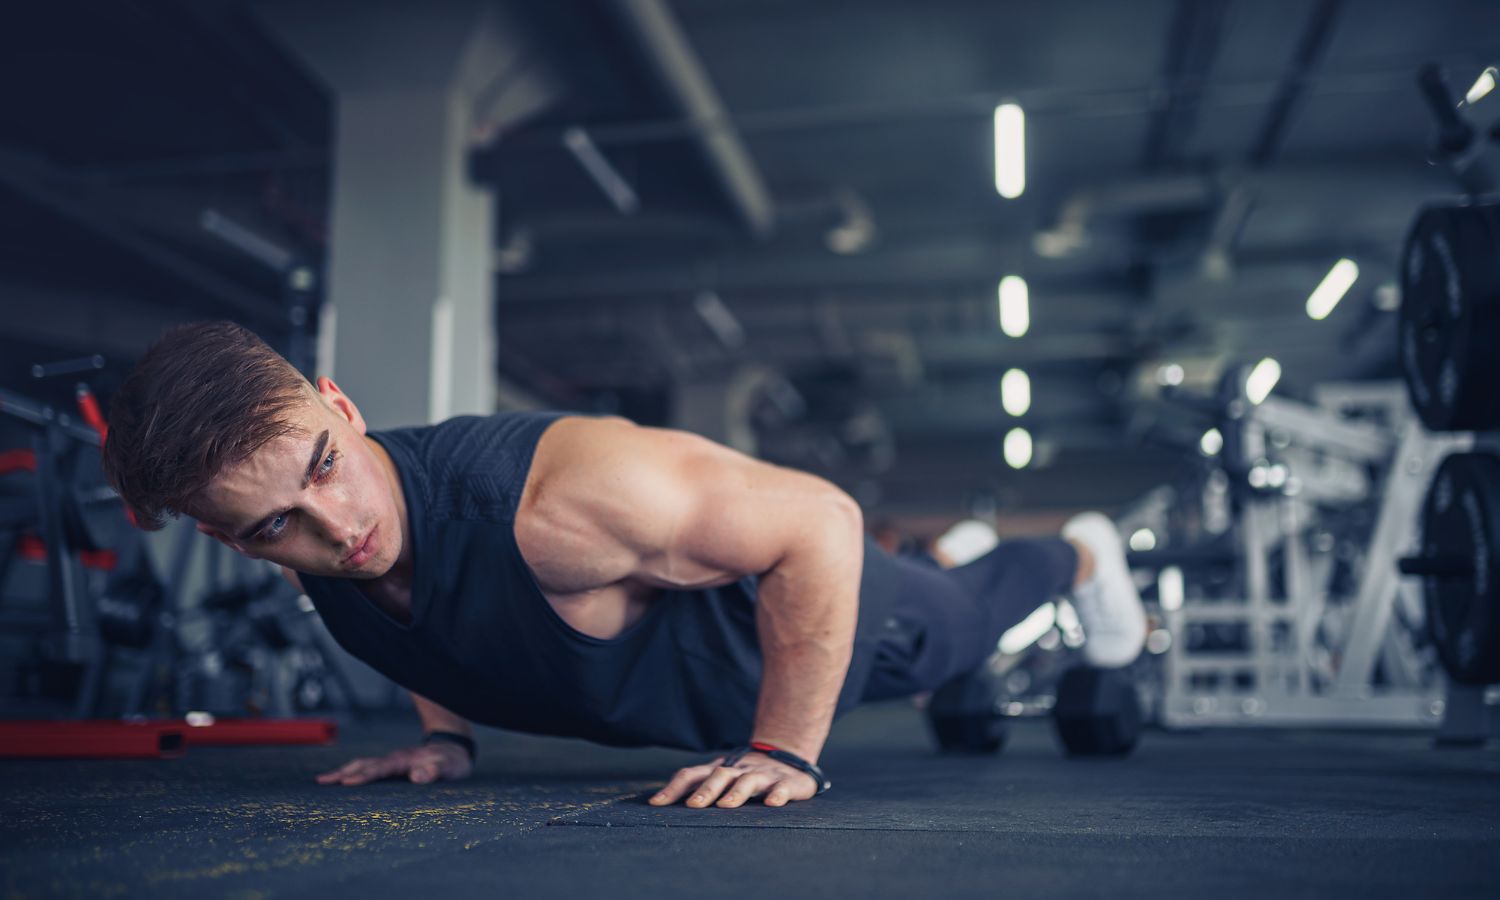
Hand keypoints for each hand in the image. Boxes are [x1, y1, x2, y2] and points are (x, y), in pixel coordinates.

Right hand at [315, 742, 471, 785]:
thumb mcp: (450, 768)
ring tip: (322, 781)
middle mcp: (394, 759)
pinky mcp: (390, 766)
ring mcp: (391, 761)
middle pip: (364, 764)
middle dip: (343, 772)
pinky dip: (351, 772)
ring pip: (362, 764)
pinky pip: (367, 768)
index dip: (365, 775)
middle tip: (321, 782)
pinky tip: (340, 779)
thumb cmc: (451, 762)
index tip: (347, 782)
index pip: (381, 768)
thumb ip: (436, 771)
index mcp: (405, 760)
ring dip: (343, 771)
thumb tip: (417, 776)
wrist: (453, 749)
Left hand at [648, 751, 817, 808]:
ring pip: (748, 780)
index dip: (674, 788)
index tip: (656, 803)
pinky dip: (777, 794)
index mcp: (720, 770)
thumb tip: (661, 804)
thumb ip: (699, 788)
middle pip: (719, 776)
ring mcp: (764, 775)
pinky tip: (772, 802)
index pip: (692, 775)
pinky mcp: (787, 782)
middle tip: (693, 806)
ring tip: (726, 805)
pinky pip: (783, 787)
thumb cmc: (748, 774)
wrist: (789, 758)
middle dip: (705, 791)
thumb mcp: (722, 778)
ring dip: (736, 792)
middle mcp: (739, 770)